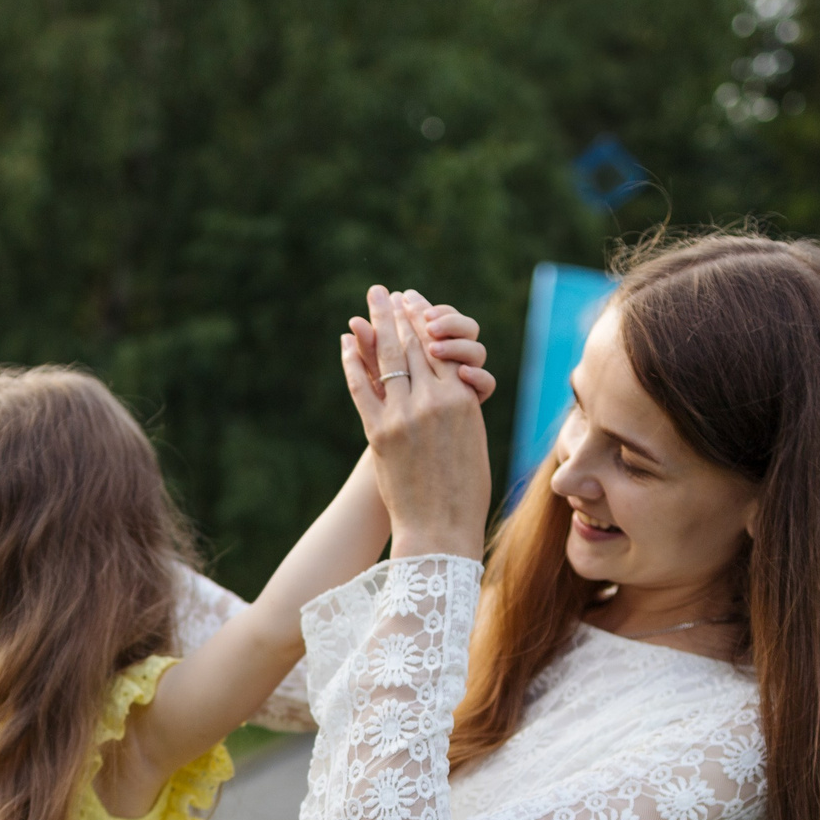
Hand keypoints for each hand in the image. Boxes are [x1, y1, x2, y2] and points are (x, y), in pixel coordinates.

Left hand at [342, 285, 491, 561]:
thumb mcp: (472, 439)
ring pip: (389, 359)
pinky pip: (362, 387)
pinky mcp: (378, 433)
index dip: (423, 321)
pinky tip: (348, 340)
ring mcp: (404, 416)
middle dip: (397, 314)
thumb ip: (459, 405)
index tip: (413, 300)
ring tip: (371, 302)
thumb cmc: (464, 490)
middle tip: (385, 291)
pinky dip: (353, 361)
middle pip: (413, 346)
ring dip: (377, 325)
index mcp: (464, 401)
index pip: (440, 349)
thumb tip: (449, 379)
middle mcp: (435, 402)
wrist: (441, 528)